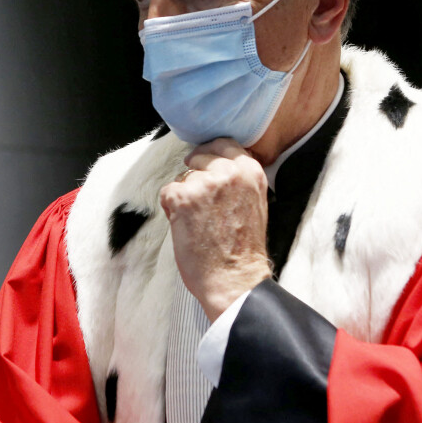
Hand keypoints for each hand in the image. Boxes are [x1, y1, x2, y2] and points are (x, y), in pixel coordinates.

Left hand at [160, 138, 271, 320]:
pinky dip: (171, 210)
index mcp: (250, 170)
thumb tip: (215, 165)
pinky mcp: (183, 197)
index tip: (205, 165)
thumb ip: (238, 180)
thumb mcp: (254, 202)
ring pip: (183, 177)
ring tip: (199, 223)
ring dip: (184, 197)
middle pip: (200, 155)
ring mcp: (205, 183)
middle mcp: (229, 171)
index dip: (210, 155)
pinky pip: (168, 192)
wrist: (234, 279)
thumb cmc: (243, 249)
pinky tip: (187, 228)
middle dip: (195, 176)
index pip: (224, 143)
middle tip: (200, 204)